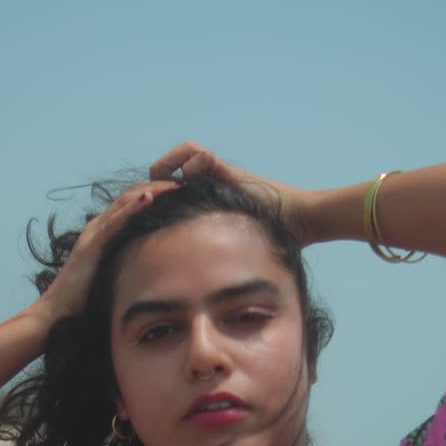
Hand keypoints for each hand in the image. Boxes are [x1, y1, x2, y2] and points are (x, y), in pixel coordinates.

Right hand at [37, 179, 179, 324]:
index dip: (156, 193)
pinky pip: (114, 221)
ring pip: (124, 202)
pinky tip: (149, 198)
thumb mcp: (114, 273)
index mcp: (104, 232)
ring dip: (150, 190)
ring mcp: (93, 233)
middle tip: (185, 183)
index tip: (181, 192)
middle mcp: (98, 226)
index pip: (132, 203)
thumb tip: (154, 267)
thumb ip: (128, 263)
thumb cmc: (86, 298)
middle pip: (131, 195)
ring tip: (173, 185)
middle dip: (158, 186)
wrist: (59, 310)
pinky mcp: (91, 245)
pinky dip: (132, 208)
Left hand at [149, 141, 319, 246]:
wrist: (298, 220)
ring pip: (182, 153)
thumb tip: (194, 292)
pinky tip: (185, 182)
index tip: (146, 218)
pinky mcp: (227, 168)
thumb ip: (214, 262)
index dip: (156, 201)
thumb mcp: (232, 252)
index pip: (170, 191)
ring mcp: (218, 173)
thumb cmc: (272, 240)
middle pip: (168, 170)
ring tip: (164, 185)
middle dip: (155, 183)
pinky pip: (198, 154)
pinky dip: (187, 164)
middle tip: (146, 201)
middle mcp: (210, 183)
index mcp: (206, 201)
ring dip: (167, 166)